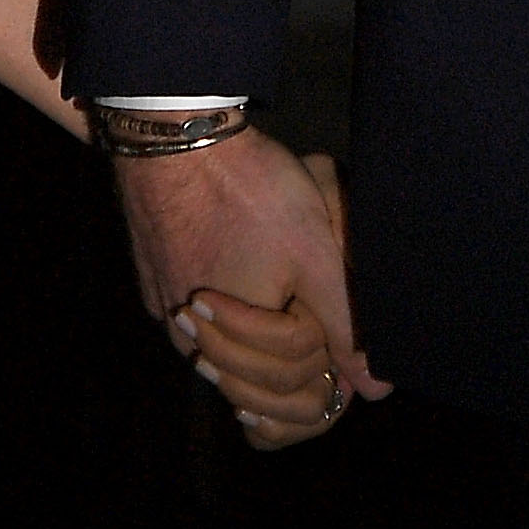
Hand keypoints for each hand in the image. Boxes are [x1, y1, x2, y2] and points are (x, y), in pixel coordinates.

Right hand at [172, 162, 357, 449]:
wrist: (177, 139)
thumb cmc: (250, 194)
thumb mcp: (314, 255)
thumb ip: (345, 325)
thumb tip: (376, 389)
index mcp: (231, 343)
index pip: (291, 384)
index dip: (325, 357)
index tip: (333, 321)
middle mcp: (188, 344)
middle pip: (251, 382)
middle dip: (290, 362)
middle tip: (310, 319)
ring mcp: (164, 315)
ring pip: (219, 355)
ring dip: (254, 345)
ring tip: (278, 308)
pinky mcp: (152, 286)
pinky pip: (193, 321)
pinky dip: (222, 316)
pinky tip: (238, 280)